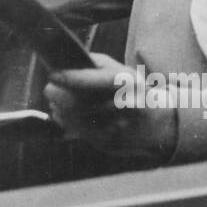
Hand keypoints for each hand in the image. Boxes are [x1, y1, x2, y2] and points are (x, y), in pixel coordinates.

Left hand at [44, 53, 178, 159]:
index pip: (92, 81)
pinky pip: (76, 132)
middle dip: (57, 94)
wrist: (156, 125)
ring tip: (57, 99)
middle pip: (77, 103)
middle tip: (50, 87)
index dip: (68, 78)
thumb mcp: (123, 71)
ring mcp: (114, 129)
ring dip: (59, 108)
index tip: (53, 75)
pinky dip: (66, 121)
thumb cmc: (134, 92)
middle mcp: (121, 108)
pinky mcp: (106, 144)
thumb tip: (67, 62)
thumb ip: (96, 64)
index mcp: (127, 84)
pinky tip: (65, 113)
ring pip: (73, 119)